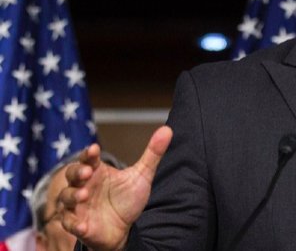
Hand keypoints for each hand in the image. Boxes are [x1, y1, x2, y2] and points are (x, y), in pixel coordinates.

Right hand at [59, 126, 172, 250]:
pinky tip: (82, 226)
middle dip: (77, 172)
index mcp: (97, 171)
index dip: (89, 153)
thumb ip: (152, 154)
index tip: (94, 149)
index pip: (88, 158)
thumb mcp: (142, 176)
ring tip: (84, 195)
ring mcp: (77, 205)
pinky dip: (74, 224)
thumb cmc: (127, 199)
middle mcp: (83, 186)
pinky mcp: (77, 224)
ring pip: (66, 197)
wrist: (123, 229)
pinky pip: (69, 223)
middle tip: (87, 172)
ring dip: (73, 195)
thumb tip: (167, 129)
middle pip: (72, 174)